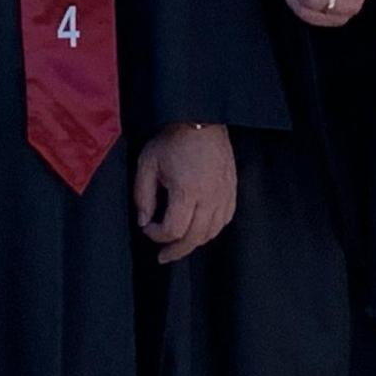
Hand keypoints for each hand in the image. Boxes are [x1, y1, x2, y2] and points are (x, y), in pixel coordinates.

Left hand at [133, 122, 236, 262]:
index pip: (174, 230)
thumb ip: (143, 196)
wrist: (201, 119)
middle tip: (162, 257)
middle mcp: (210, 197)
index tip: (147, 227)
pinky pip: (225, 219)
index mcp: (187, 191)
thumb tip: (144, 221)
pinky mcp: (232, 189)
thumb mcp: (147, 164)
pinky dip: (212, 230)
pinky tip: (200, 229)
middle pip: (195, 238)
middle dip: (176, 251)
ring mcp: (224, 194)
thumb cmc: (171, 139)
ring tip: (179, 245)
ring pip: (213, 232)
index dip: (157, 235)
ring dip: (194, 242)